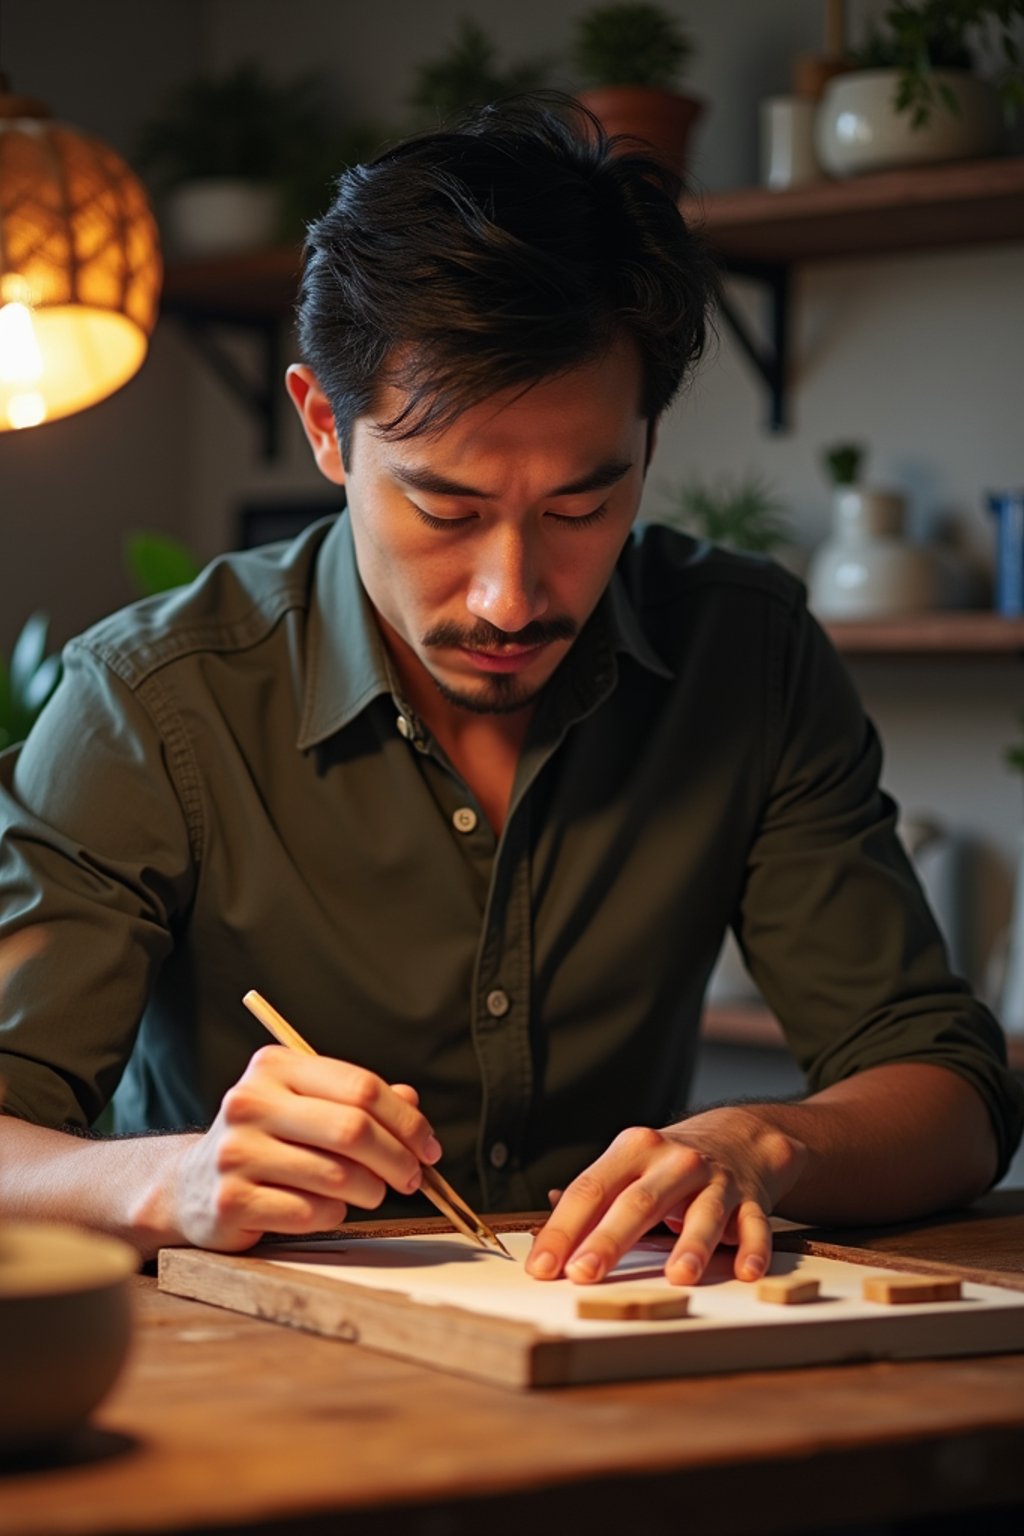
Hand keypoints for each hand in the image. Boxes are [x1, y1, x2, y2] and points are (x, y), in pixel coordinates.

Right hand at [168, 1046, 441, 1250]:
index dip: (406, 1120)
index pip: (360, 1087)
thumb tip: (412, 1104)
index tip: (429, 1146)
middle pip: (352, 1129)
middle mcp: (250, 1103)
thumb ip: (358, 1101)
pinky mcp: (232, 1201)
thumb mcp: (308, 1107)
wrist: (192, 1186)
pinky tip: (326, 1209)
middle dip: (397, 1159)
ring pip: (337, 1176)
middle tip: (413, 1178)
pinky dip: (334, 1216)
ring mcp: (236, 1153)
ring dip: (369, 1191)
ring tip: (369, 1194)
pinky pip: (311, 1213)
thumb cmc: (267, 1142)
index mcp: (275, 1067)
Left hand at [525, 1106, 805, 1285]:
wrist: (738, 1137)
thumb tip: (545, 1234)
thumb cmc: (669, 1166)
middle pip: (638, 1202)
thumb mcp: (628, 1165)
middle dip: (608, 1240)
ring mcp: (715, 1179)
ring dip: (692, 1245)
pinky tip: (747, 1271)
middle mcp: (673, 1161)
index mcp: (633, 1151)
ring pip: (703, 1212)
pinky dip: (752, 1248)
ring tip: (679, 1276)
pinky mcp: (750, 1199)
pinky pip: (754, 1224)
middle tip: (583, 1274)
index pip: (591, 1189)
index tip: (543, 1266)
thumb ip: (592, 1198)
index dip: (564, 1228)